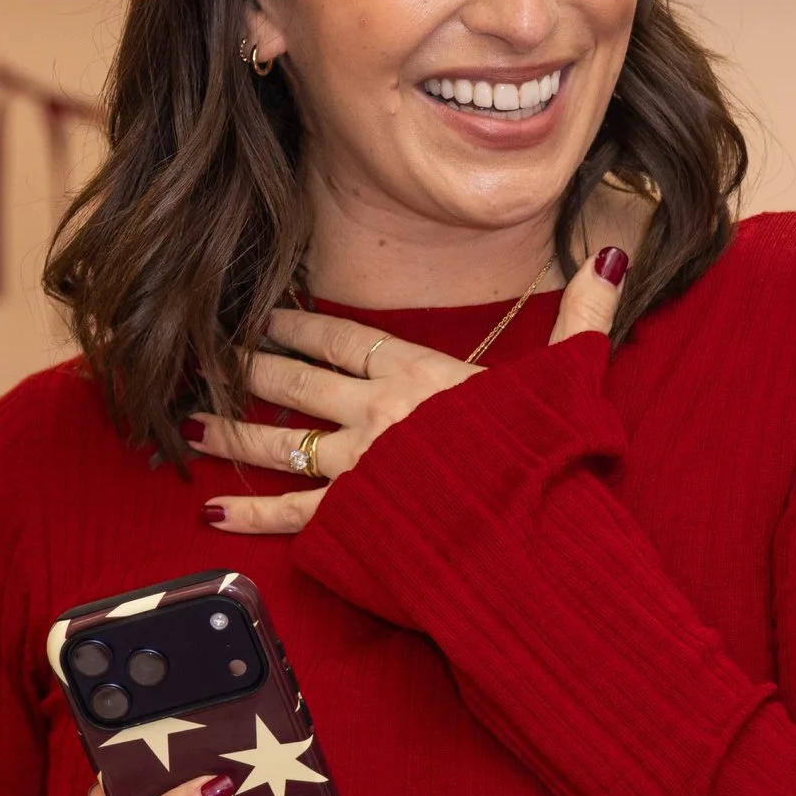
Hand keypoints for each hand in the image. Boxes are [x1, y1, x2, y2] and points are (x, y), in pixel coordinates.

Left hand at [194, 235, 636, 537]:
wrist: (533, 538)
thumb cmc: (554, 459)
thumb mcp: (574, 375)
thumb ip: (584, 313)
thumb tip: (611, 257)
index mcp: (422, 376)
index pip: (346, 339)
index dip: (301, 325)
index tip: (265, 316)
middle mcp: (378, 416)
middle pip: (298, 384)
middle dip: (248, 367)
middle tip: (206, 355)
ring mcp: (357, 471)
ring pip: (277, 441)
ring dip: (228, 429)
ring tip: (185, 418)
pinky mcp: (349, 524)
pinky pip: (287, 514)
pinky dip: (248, 512)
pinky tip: (211, 508)